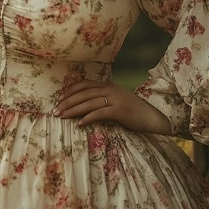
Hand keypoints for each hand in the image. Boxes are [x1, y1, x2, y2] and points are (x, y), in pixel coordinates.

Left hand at [53, 79, 172, 135]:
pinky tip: (79, 124)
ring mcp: (115, 99)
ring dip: (73, 110)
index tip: (59, 98)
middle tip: (55, 110)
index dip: (71, 90)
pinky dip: (88, 118)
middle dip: (67, 102)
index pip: (85, 84)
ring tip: (62, 116)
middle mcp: (111, 89)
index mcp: (109, 86)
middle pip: (84, 93)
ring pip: (89, 102)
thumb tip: (84, 107)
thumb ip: (103, 101)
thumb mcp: (117, 102)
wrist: (153, 118)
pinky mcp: (120, 110)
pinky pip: (100, 113)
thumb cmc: (134, 113)